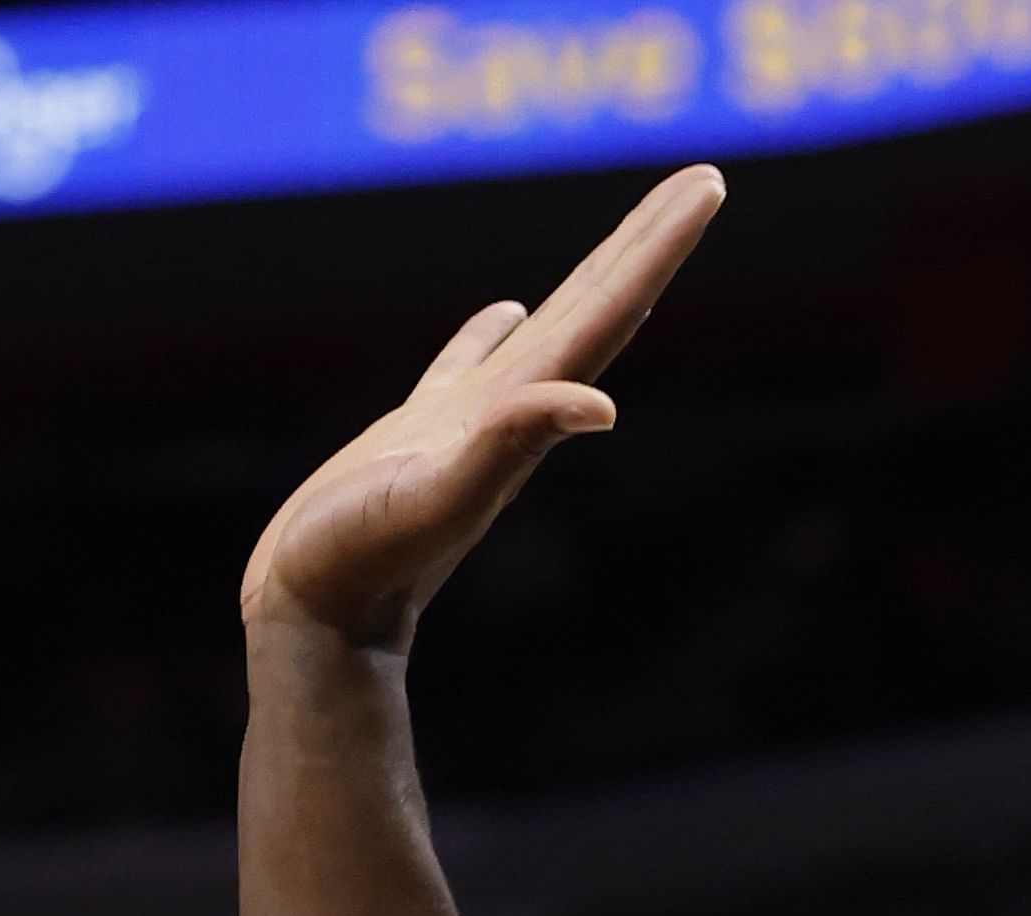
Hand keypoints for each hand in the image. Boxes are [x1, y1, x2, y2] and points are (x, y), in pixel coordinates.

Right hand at [241, 166, 723, 650]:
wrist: (320, 620)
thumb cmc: (365, 559)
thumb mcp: (440, 494)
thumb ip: (513, 442)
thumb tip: (601, 403)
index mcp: (526, 408)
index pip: (609, 308)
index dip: (657, 245)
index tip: (710, 184)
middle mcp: (514, 412)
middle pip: (598, 306)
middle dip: (649, 241)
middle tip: (705, 181)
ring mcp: (468, 424)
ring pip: (545, 328)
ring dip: (591, 277)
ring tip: (632, 232)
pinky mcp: (418, 437)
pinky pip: (468, 365)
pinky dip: (489, 332)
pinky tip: (502, 310)